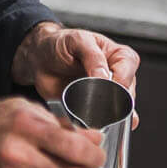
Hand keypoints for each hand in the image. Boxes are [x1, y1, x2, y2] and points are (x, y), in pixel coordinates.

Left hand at [13, 22, 139, 117]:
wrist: (39, 58)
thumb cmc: (60, 44)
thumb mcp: (78, 41)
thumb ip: (93, 58)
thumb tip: (105, 78)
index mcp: (120, 57)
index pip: (128, 74)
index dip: (118, 84)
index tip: (103, 88)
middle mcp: (118, 77)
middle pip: (125, 97)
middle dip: (111, 104)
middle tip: (95, 104)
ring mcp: (106, 95)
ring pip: (116, 113)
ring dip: (105, 117)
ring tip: (90, 115)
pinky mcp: (93, 108)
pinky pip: (101, 122)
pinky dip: (95, 126)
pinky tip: (89, 125)